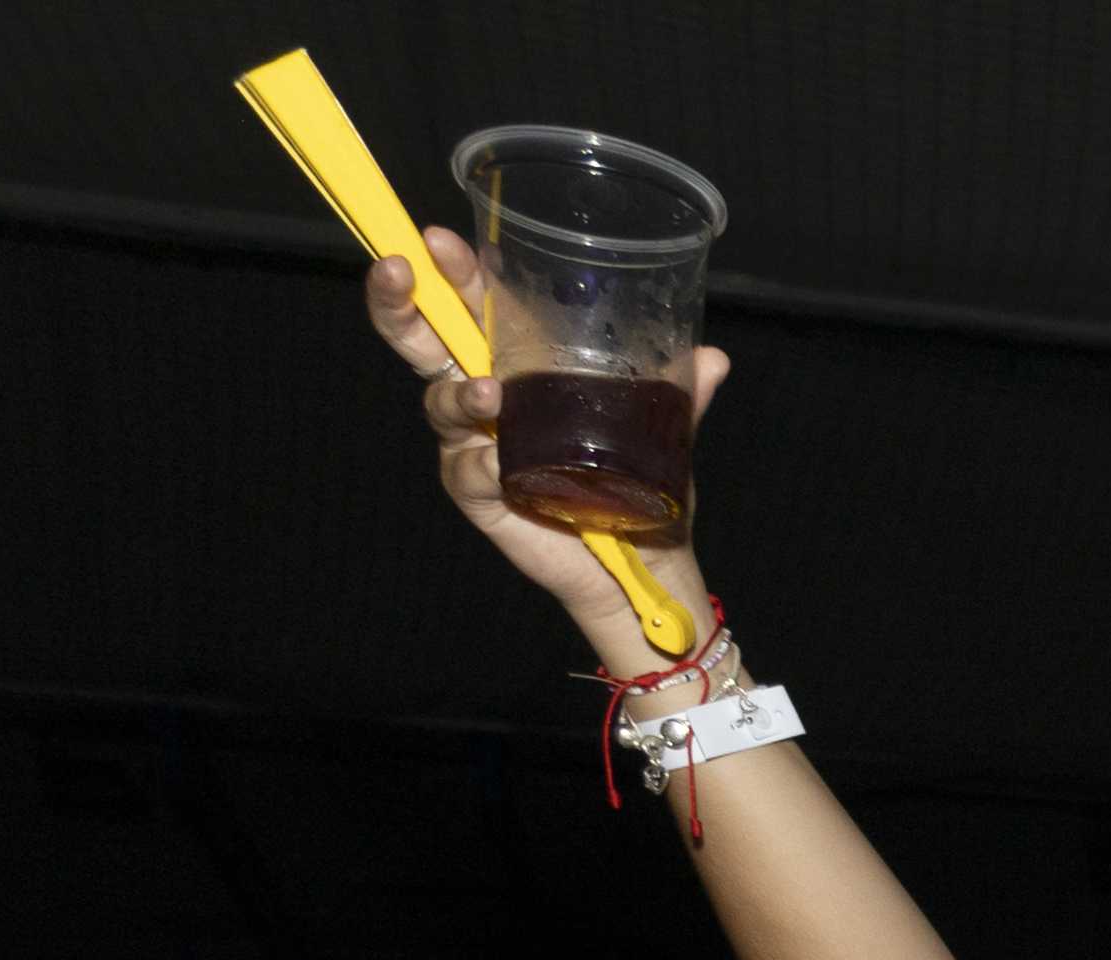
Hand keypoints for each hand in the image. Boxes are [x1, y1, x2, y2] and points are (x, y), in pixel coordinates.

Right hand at [373, 242, 720, 672]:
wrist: (643, 564)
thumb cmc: (640, 489)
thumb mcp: (663, 434)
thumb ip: (680, 394)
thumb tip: (713, 358)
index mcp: (520, 369)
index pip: (476, 309)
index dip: (456, 275)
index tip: (444, 242)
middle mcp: (486, 400)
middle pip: (425, 341)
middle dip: (402, 302)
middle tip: (397, 269)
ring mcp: (476, 445)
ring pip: (440, 404)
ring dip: (456, 392)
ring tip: (487, 393)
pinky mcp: (480, 494)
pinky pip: (466, 471)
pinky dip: (477, 463)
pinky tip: (493, 462)